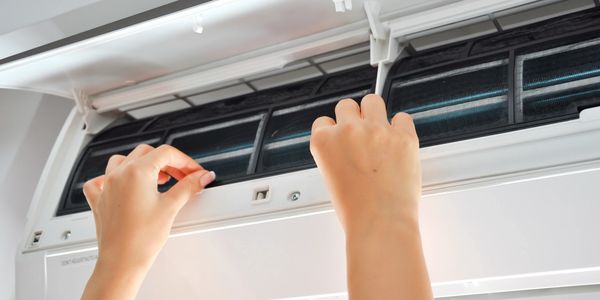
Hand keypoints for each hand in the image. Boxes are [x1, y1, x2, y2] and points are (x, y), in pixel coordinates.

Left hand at [81, 144, 214, 299]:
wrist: (121, 261)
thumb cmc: (141, 239)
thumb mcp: (171, 207)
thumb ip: (188, 187)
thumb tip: (201, 177)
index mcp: (137, 172)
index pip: (166, 153)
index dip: (185, 161)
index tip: (194, 171)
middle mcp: (119, 174)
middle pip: (147, 153)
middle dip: (168, 162)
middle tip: (183, 176)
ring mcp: (107, 186)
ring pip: (123, 160)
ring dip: (143, 164)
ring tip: (157, 177)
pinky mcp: (99, 200)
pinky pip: (100, 179)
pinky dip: (112, 177)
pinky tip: (122, 184)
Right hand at [310, 94, 431, 299]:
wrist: (381, 223)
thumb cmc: (356, 210)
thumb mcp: (331, 179)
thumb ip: (335, 155)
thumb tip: (348, 147)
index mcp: (324, 142)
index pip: (323, 121)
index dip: (334, 130)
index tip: (341, 138)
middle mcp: (348, 131)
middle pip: (346, 105)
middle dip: (353, 118)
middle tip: (361, 134)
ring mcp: (376, 130)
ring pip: (373, 101)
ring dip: (375, 113)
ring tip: (380, 130)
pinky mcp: (403, 135)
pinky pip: (403, 117)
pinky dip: (401, 126)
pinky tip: (398, 140)